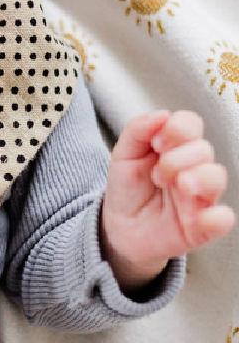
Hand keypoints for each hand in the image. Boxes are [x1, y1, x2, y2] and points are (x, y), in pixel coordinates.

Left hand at [101, 109, 235, 290]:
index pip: (191, 124)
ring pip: (217, 177)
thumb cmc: (128, 188)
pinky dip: (215, 217)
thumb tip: (162, 114)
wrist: (119, 228)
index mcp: (176, 147)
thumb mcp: (123, 155)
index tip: (155, 143)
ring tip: (176, 187)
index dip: (176, 128)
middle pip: (203, 149)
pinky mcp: (202, 226)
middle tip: (156, 174)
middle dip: (176, 158)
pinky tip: (193, 216)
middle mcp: (193, 168)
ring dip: (195, 177)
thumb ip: (138, 130)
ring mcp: (200, 197)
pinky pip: (222, 219)